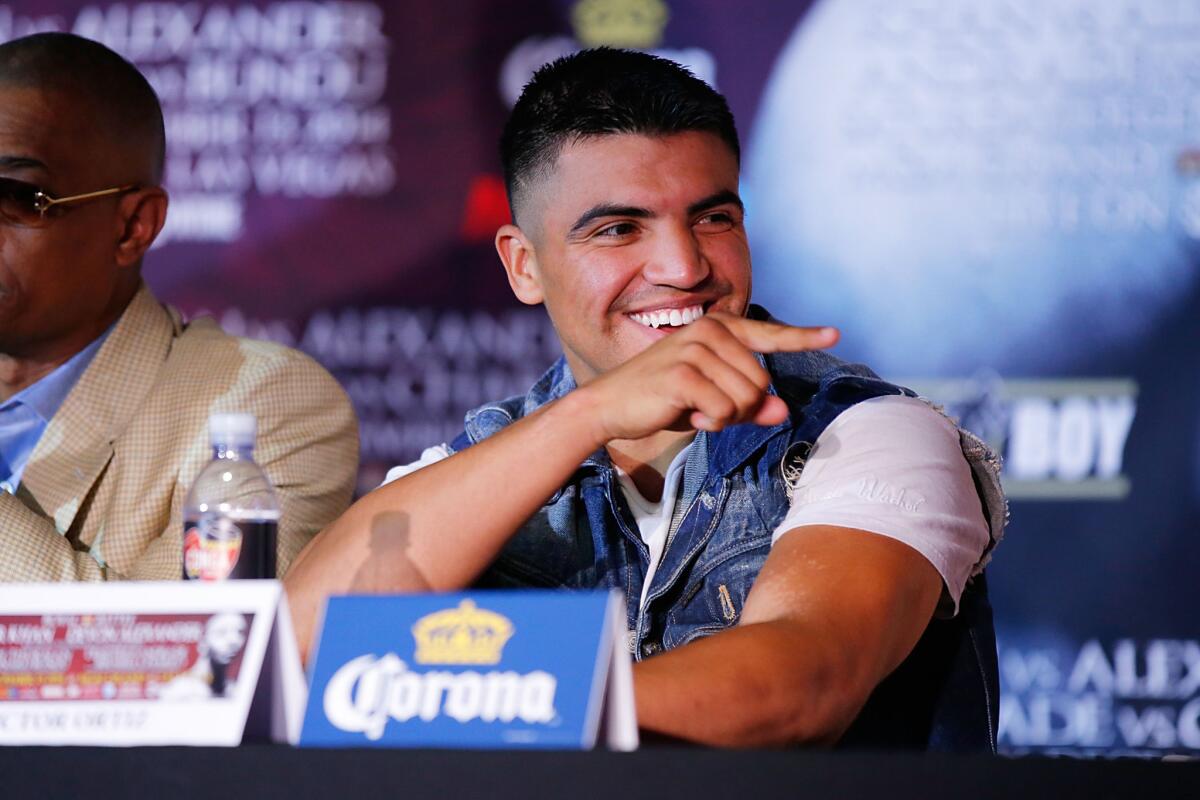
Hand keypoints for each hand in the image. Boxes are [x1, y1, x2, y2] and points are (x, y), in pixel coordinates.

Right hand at [578, 313, 837, 442]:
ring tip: (694, 410)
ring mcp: (695, 349)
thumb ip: (749, 405)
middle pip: (761, 383)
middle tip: (708, 409)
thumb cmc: (662, 400)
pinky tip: (686, 415)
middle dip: (742, 408)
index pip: (769, 334)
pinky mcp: (683, 373)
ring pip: (746, 398)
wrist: (610, 407)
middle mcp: (709, 330)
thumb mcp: (712, 402)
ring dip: (725, 417)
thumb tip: (782, 411)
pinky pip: (724, 410)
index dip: (804, 337)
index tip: (834, 334)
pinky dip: (710, 423)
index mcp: (718, 328)